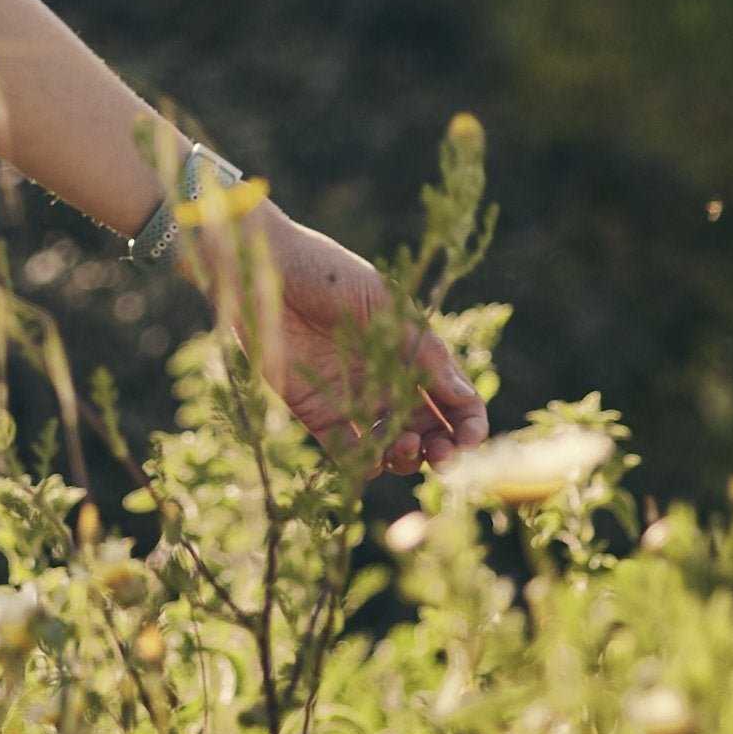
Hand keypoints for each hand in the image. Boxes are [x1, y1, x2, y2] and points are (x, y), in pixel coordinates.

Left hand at [195, 206, 488, 477]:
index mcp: (413, 352)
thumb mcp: (384, 304)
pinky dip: (362, 464)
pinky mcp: (316, 411)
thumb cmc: (327, 273)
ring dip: (405, 458)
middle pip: (430, 431)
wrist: (263, 269)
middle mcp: (388, 380)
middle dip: (442, 451)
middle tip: (439, 457)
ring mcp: (353, 398)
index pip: (456, 400)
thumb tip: (462, 397)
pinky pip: (345, 451)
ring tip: (400, 446)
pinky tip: (368, 457)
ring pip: (392, 448)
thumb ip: (423, 352)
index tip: (468, 443)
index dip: (469, 426)